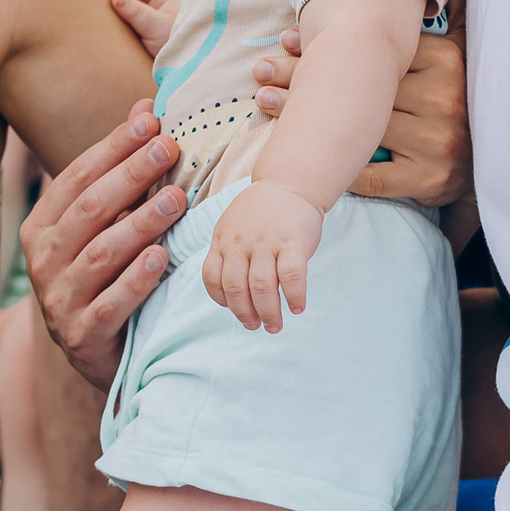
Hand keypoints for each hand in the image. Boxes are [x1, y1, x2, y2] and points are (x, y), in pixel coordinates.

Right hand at [22, 100, 190, 389]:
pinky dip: (135, 279)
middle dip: (130, 174)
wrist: (92, 351)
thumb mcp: (102, 224)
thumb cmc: (102, 274)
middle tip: (169, 148)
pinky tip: (161, 257)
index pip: (77, 177)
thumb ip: (120, 171)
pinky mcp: (83, 334)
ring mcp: (60, 299)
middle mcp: (44, 260)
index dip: (113, 147)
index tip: (150, 120)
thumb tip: (147, 106)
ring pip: (101, 254)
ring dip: (140, 223)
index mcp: (42, 227)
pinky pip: (111, 303)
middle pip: (89, 209)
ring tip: (175, 199)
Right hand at [109, 0, 186, 59]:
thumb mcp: (154, 26)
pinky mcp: (147, 40)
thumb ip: (135, 11)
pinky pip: (132, 25)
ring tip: (102, 10)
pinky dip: (121, 23)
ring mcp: (154, 24)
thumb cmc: (176, 46)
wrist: (184, 72)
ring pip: (134, 8)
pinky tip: (109, 27)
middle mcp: (161, 9)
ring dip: (120, 7)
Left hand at [202, 181, 322, 331]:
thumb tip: (233, 296)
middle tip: (256, 326)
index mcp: (222, 241)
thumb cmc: (261, 213)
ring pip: (262, 287)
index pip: (212, 278)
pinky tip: (297, 308)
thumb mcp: (232, 227)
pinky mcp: (293, 243)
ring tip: (275, 326)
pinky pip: (291, 277)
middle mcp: (240, 243)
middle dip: (245, 314)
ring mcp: (266, 242)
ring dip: (269, 313)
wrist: (290, 184)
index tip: (235, 310)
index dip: (222, 300)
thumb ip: (229, 255)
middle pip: (236, 288)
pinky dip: (294, 297)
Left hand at [253, 0, 469, 208]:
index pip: (375, 50)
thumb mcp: (459, 50)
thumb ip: (445, 8)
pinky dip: (337, 162)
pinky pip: (371, 174)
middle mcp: (444, 100)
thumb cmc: (458, 99)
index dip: (324, 46)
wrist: (490, 164)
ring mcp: (436, 143)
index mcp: (448, 62)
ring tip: (265, 100)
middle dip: (302, 76)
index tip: (286, 39)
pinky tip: (304, 151)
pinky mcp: (426, 180)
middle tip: (260, 70)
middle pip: (360, 86)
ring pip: (357, 126)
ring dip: (303, 116)